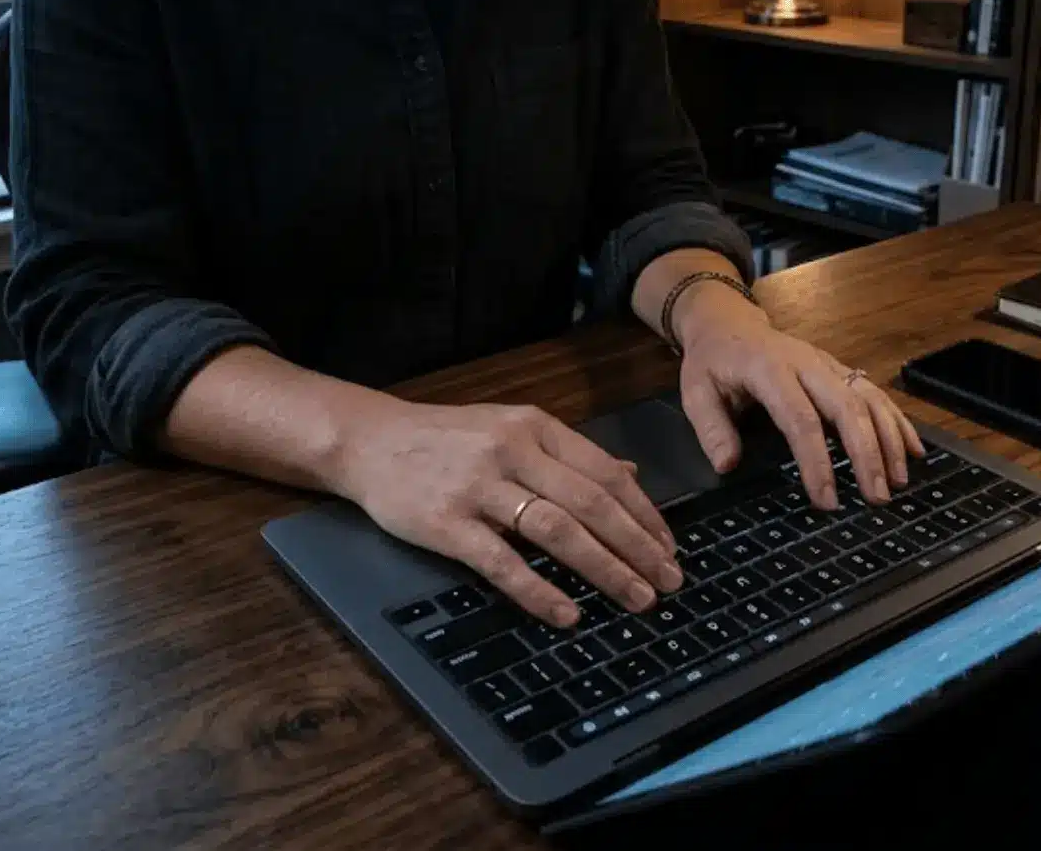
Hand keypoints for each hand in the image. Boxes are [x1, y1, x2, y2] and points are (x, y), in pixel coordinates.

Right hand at [323, 398, 682, 627]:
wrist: (370, 442)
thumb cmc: (447, 439)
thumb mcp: (512, 428)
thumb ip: (569, 453)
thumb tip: (631, 473)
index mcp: (536, 427)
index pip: (607, 473)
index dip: (646, 515)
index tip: (671, 549)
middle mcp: (514, 451)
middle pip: (593, 504)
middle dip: (639, 548)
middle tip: (669, 583)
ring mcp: (479, 486)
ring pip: (558, 530)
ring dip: (605, 569)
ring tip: (635, 598)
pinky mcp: (447, 523)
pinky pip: (503, 562)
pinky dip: (540, 590)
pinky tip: (568, 613)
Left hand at [674, 283, 922, 510]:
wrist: (728, 322)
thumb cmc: (713, 361)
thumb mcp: (695, 390)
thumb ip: (711, 428)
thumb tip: (728, 465)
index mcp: (768, 369)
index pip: (800, 418)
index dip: (816, 460)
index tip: (826, 498)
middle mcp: (807, 363)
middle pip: (846, 407)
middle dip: (866, 454)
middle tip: (876, 497)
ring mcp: (828, 363)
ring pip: (868, 398)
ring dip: (888, 440)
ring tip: (898, 481)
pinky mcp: (840, 368)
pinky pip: (875, 393)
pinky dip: (897, 421)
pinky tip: (913, 450)